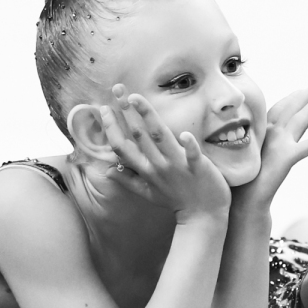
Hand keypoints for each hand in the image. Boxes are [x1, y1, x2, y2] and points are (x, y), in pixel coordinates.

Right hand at [98, 87, 230, 220]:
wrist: (203, 217)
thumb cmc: (177, 202)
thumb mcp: (149, 194)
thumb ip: (129, 181)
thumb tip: (109, 171)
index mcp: (146, 170)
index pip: (122, 147)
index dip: (111, 128)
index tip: (103, 108)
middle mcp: (158, 166)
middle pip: (138, 136)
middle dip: (126, 112)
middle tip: (117, 90)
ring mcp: (178, 166)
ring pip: (160, 137)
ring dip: (148, 117)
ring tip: (136, 98)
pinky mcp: (198, 168)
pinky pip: (192, 155)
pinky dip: (189, 146)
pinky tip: (185, 134)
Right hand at [233, 77, 307, 213]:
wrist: (243, 202)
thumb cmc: (245, 180)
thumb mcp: (255, 154)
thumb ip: (264, 144)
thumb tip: (270, 141)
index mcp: (261, 131)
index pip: (280, 108)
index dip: (294, 97)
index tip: (305, 89)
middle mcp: (270, 132)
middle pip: (294, 106)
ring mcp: (278, 144)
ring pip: (302, 118)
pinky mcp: (286, 158)